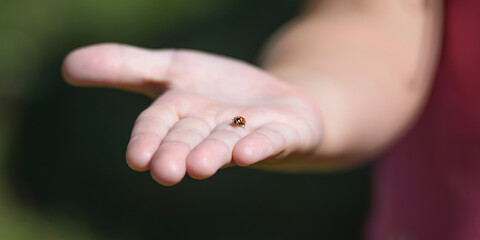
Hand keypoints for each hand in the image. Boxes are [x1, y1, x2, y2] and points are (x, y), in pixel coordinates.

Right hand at [62, 43, 321, 185]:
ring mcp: (248, 132)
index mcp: (183, 114)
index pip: (159, 125)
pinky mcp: (283, 131)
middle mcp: (211, 129)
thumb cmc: (219, 92)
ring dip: (214, 153)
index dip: (148, 139)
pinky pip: (271, 140)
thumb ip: (126, 67)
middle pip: (190, 138)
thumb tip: (66, 66)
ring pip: (227, 143)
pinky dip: (258, 145)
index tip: (137, 158)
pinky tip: (246, 153)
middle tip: (166, 172)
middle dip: (177, 153)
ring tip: (201, 166)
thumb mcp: (173, 68)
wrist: (275, 101)